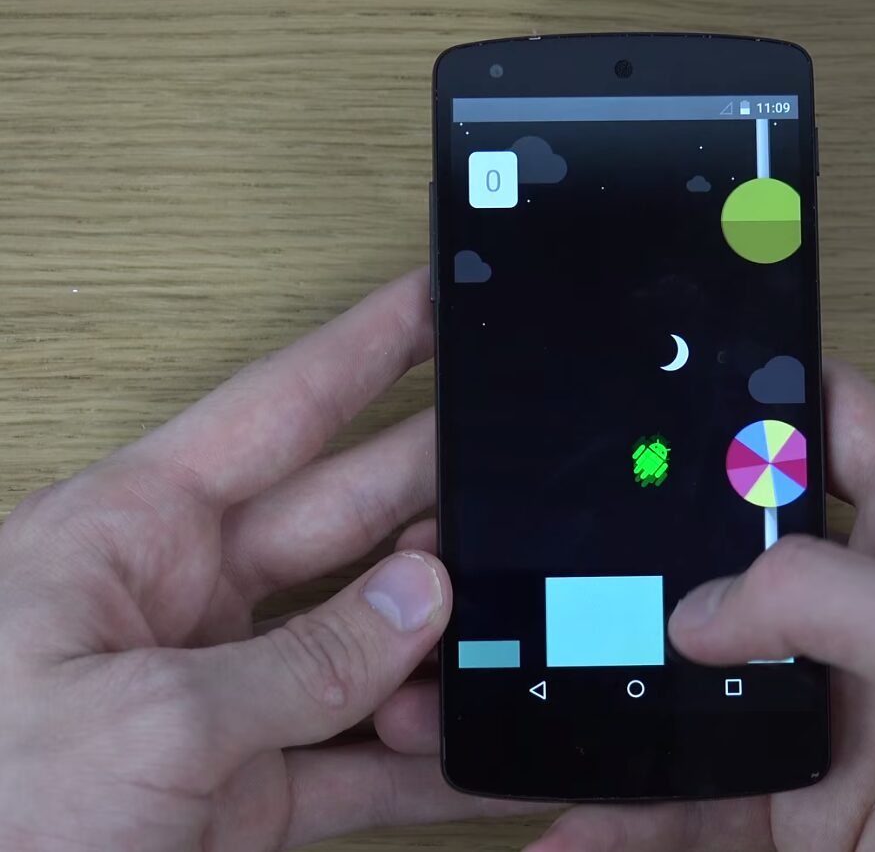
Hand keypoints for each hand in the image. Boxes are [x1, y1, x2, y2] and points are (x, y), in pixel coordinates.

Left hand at [0, 269, 537, 850]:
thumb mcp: (145, 722)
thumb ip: (302, 661)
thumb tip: (419, 602)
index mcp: (132, 537)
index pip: (278, 410)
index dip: (366, 347)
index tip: (437, 299)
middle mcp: (184, 602)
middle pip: (348, 520)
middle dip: (440, 498)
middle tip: (528, 472)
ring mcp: (221, 696)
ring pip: (369, 645)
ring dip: (442, 653)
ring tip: (514, 649)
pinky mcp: (244, 788)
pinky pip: (362, 763)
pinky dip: (430, 765)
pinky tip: (490, 752)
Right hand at [505, 361, 874, 851]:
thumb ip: (833, 596)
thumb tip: (707, 606)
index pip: (830, 418)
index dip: (754, 390)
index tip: (657, 388)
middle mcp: (865, 606)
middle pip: (730, 540)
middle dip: (649, 545)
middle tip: (564, 550)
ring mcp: (819, 702)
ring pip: (689, 672)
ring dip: (617, 689)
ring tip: (540, 695)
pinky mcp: (790, 792)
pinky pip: (684, 790)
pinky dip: (627, 811)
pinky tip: (576, 825)